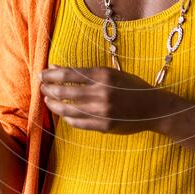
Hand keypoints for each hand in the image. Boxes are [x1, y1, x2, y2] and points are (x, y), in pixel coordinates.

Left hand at [38, 66, 171, 133]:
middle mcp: (101, 93)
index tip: (42, 73)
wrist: (153, 107)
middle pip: (65, 91)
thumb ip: (85, 72)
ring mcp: (102, 111)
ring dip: (54, 104)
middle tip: (41, 86)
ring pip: (68, 109)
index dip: (52, 74)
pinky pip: (78, 123)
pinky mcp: (104, 126)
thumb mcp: (111, 73)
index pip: (69, 74)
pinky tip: (63, 113)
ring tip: (48, 99)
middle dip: (49, 88)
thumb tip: (57, 68)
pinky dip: (67, 118)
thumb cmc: (132, 87)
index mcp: (104, 75)